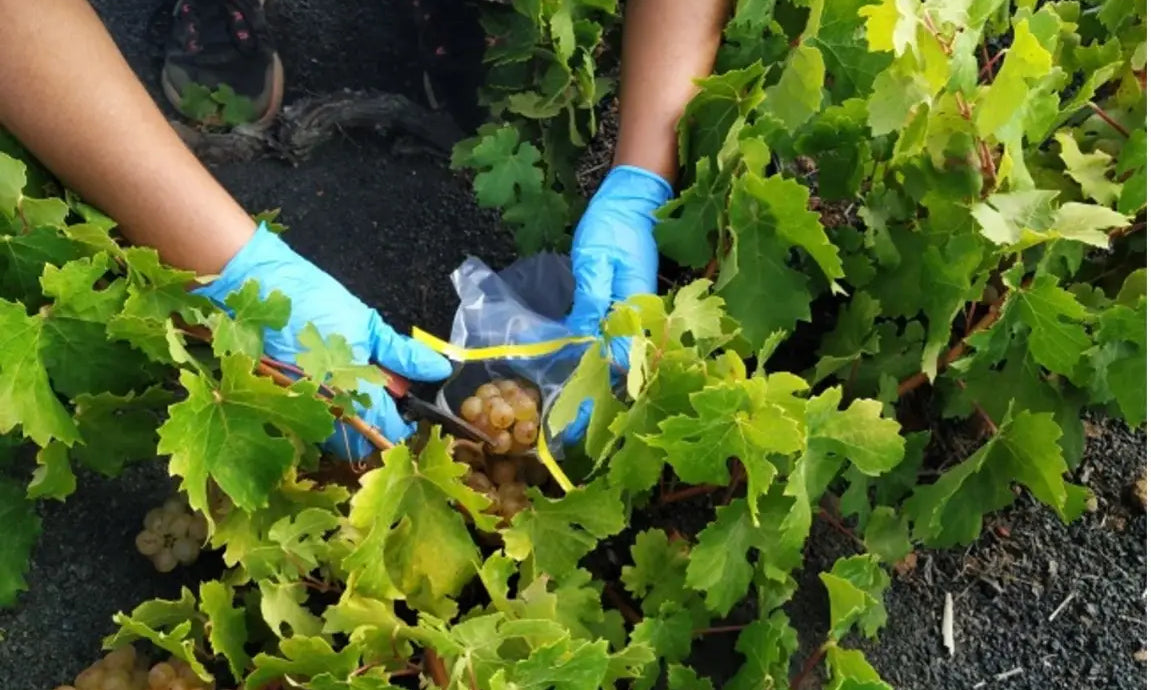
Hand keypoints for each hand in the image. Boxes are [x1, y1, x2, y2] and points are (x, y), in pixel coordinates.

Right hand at [195, 223, 452, 457]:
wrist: (253, 290)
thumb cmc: (312, 301)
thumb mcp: (365, 324)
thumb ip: (402, 354)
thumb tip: (439, 370)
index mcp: (351, 390)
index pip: (390, 429)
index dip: (405, 422)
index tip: (411, 409)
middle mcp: (325, 411)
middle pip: (363, 440)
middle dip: (378, 423)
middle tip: (386, 396)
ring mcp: (301, 412)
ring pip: (337, 436)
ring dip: (353, 420)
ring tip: (356, 387)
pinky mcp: (282, 406)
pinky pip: (313, 424)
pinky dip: (328, 413)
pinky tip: (331, 387)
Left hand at [562, 165, 672, 441]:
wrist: (634, 198)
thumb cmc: (616, 225)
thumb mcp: (596, 261)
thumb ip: (591, 301)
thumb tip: (582, 342)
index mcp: (637, 311)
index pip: (621, 365)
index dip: (599, 397)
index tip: (577, 426)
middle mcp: (640, 319)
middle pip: (621, 371)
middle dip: (595, 403)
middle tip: (565, 434)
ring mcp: (634, 315)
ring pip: (615, 360)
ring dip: (593, 387)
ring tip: (566, 417)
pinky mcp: (624, 308)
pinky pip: (610, 343)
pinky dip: (593, 362)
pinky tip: (575, 378)